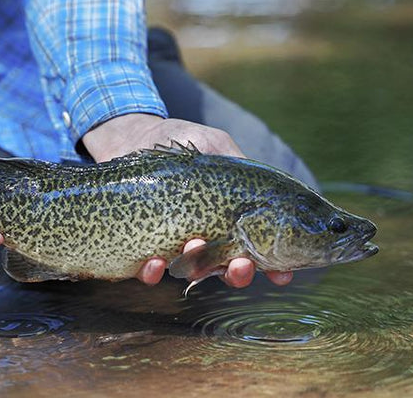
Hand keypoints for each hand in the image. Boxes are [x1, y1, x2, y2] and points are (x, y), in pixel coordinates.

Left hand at [83, 114, 292, 287]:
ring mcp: (174, 245)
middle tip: (241, 265)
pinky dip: (153, 273)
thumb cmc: (178, 139)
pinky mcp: (142, 247)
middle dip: (238, 273)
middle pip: (228, 269)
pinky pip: (149, 272)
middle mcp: (205, 237)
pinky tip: (155, 261)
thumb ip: (240, 166)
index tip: (282, 275)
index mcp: (229, 218)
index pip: (257, 248)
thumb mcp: (216, 146)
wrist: (130, 137)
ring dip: (198, 269)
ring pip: (191, 273)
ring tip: (195, 246)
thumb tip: (271, 196)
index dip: (273, 267)